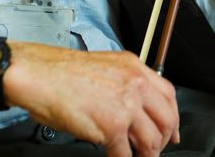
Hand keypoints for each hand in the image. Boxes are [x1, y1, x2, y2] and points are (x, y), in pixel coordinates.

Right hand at [3, 41, 179, 156]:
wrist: (41, 76)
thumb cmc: (62, 73)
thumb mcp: (105, 67)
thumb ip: (124, 83)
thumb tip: (134, 106)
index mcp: (134, 68)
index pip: (168, 94)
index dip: (173, 116)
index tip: (172, 130)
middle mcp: (135, 84)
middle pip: (167, 118)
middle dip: (164, 140)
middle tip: (158, 150)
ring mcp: (126, 106)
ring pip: (151, 140)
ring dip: (147, 154)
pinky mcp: (113, 127)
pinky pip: (125, 154)